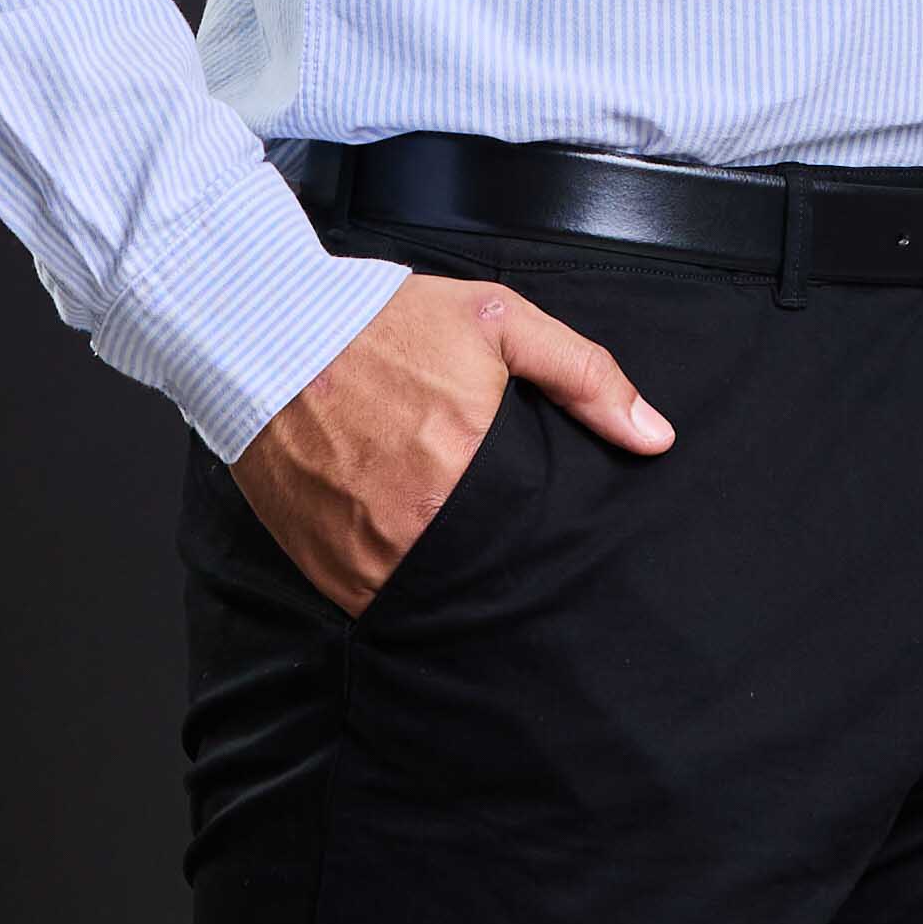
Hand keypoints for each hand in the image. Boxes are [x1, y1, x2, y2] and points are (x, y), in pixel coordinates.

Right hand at [229, 270, 676, 616]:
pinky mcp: (325, 570)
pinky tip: (406, 548)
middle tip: (508, 539)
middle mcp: (418, 526)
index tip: (553, 530)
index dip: (553, 539)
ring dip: (455, 579)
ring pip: (438, 598)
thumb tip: (655, 436)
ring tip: (458, 545)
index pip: (539, 540)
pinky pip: (380, 602)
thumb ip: (582, 375)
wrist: (267, 336)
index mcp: (469, 467)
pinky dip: (399, 584)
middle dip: (509, 564)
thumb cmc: (382, 325)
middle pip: (493, 576)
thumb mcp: (496, 322)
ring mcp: (367, 556)